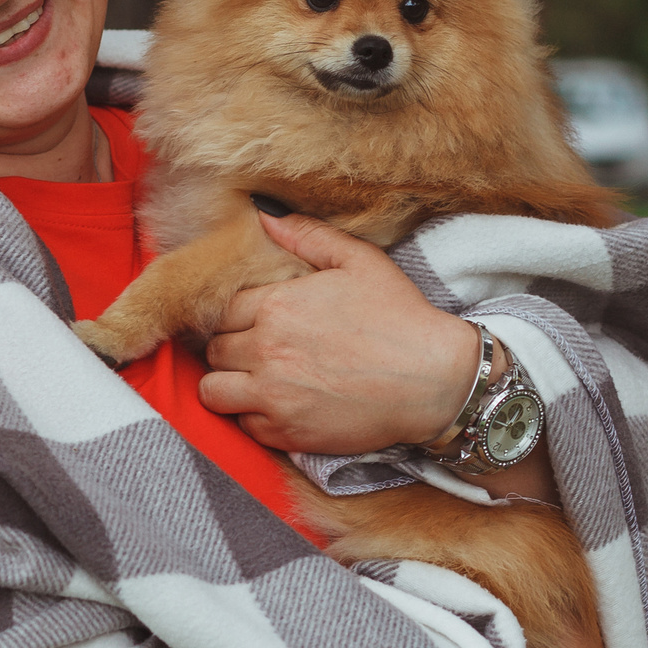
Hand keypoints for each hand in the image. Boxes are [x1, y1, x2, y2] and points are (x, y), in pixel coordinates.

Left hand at [198, 211, 476, 453]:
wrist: (434, 380)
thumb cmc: (400, 317)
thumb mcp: (359, 260)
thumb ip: (306, 235)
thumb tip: (262, 213)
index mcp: (276, 305)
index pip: (222, 310)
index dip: (236, 316)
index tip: (255, 322)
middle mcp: (266, 350)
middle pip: (213, 350)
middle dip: (231, 348)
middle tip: (260, 351)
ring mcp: (273, 396)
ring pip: (213, 392)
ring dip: (229, 385)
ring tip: (256, 381)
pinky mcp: (286, 433)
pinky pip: (243, 427)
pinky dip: (254, 418)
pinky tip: (281, 406)